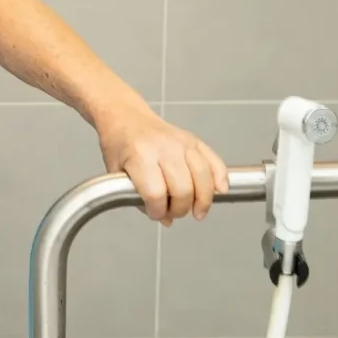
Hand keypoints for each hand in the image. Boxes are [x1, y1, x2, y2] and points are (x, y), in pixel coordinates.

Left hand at [95, 105, 228, 224]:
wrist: (126, 116)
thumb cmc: (119, 145)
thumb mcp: (116, 172)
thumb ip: (137, 197)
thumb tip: (166, 220)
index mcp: (140, 156)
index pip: (155, 193)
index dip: (157, 210)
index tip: (155, 213)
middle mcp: (164, 148)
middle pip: (182, 188)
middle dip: (180, 209)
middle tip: (173, 213)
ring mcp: (182, 142)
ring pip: (203, 177)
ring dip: (203, 200)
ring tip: (197, 212)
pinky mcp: (195, 140)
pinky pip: (215, 161)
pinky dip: (221, 179)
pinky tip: (219, 192)